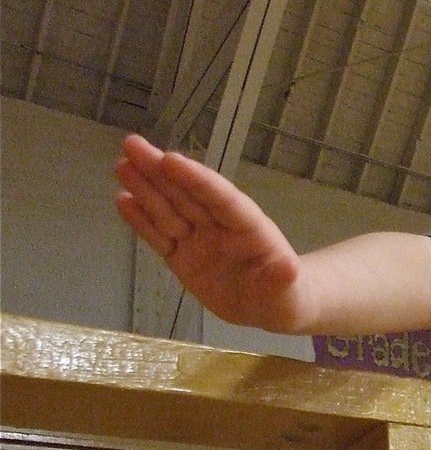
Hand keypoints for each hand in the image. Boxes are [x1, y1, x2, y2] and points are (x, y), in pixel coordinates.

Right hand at [115, 134, 312, 332]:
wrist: (270, 306)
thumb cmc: (285, 294)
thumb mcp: (288, 292)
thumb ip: (282, 278)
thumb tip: (290, 268)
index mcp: (249, 228)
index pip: (222, 199)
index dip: (198, 179)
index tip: (171, 159)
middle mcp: (220, 227)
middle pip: (188, 195)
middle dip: (160, 171)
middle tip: (132, 144)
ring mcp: (199, 240)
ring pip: (169, 210)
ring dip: (145, 188)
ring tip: (122, 165)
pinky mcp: (182, 257)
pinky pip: (160, 237)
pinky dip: (141, 221)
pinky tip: (123, 200)